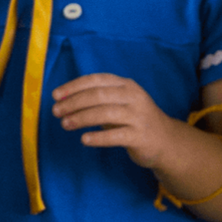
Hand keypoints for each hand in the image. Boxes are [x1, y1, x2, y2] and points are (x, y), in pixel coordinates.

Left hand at [51, 73, 180, 169]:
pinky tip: (84, 140)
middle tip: (56, 111)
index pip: (96, 80)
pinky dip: (98, 137)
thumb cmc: (133, 119)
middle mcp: (134, 97)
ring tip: (65, 124)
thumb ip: (96, 99)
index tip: (56, 95)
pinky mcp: (141, 136)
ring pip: (105, 113)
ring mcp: (139, 116)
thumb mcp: (118, 103)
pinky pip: (116, 135)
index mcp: (125, 85)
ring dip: (81, 118)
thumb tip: (63, 101)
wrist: (166, 141)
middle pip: (98, 96)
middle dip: (73, 103)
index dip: (74, 86)